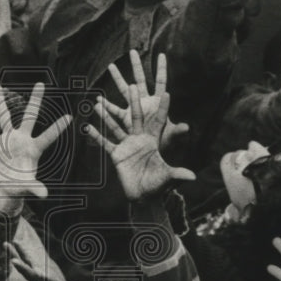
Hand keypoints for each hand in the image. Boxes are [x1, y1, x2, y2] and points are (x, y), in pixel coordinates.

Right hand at [0, 82, 71, 200]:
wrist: (4, 187)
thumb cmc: (19, 186)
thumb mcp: (28, 186)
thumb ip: (36, 188)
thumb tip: (44, 196)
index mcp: (33, 149)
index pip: (48, 136)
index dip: (58, 127)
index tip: (69, 116)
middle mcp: (21, 139)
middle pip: (29, 116)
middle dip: (35, 100)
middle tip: (40, 84)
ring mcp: (7, 139)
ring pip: (4, 117)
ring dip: (0, 103)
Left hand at [5, 241, 126, 280]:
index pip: (39, 278)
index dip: (27, 270)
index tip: (14, 263)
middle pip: (28, 268)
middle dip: (18, 258)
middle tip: (7, 247)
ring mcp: (38, 280)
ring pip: (25, 264)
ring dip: (16, 252)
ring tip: (5, 241)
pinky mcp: (38, 276)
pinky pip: (26, 263)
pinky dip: (19, 254)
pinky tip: (12, 245)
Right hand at [86, 53, 195, 201]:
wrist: (143, 196)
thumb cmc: (158, 185)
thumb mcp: (168, 178)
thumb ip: (178, 175)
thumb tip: (193, 177)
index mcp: (153, 141)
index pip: (159, 121)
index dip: (163, 108)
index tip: (166, 93)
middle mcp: (139, 138)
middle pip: (136, 116)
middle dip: (134, 101)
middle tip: (133, 85)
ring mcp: (126, 145)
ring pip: (115, 126)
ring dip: (106, 115)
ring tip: (98, 102)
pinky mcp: (116, 154)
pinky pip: (104, 143)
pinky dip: (96, 136)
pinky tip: (87, 127)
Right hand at [100, 50, 189, 149]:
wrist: (150, 155)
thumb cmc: (162, 144)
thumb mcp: (169, 137)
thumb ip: (176, 132)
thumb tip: (187, 128)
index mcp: (157, 104)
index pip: (160, 83)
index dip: (161, 69)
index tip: (162, 54)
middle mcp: (144, 103)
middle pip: (140, 80)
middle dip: (136, 66)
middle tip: (132, 51)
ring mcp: (133, 110)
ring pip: (124, 90)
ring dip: (118, 78)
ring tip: (111, 66)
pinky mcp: (124, 120)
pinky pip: (114, 111)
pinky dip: (106, 106)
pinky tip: (98, 100)